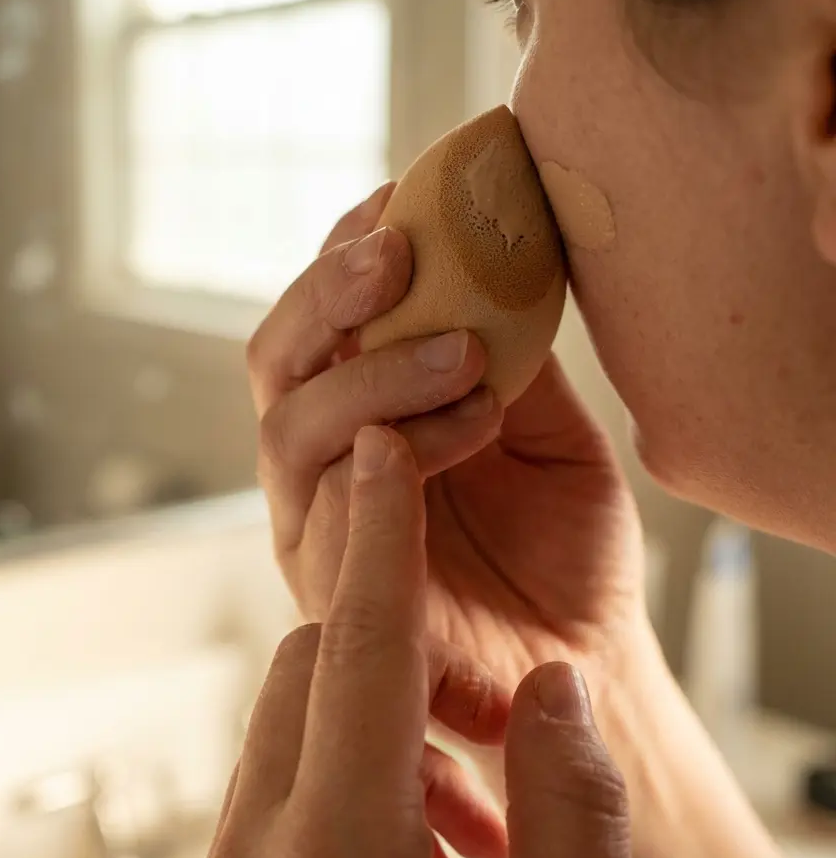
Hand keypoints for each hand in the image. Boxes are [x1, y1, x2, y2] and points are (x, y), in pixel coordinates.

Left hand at [183, 429, 635, 857]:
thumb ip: (574, 818)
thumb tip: (552, 689)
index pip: (362, 649)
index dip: (381, 535)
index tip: (383, 445)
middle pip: (309, 675)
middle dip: (395, 656)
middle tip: (485, 726)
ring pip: (284, 731)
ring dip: (369, 732)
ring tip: (464, 831)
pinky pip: (269, 802)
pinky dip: (335, 790)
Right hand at [248, 184, 660, 758]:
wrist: (581, 663)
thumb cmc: (562, 548)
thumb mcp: (547, 429)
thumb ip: (510, 357)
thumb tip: (501, 255)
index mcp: (359, 419)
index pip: (322, 324)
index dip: (343, 256)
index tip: (400, 194)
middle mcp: (322, 468)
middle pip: (276, 363)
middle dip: (325, 296)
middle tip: (397, 249)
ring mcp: (318, 532)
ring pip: (292, 430)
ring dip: (371, 374)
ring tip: (466, 355)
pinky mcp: (337, 596)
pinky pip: (334, 515)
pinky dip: (392, 456)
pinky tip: (469, 421)